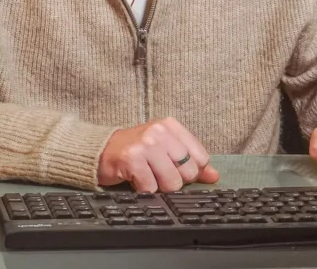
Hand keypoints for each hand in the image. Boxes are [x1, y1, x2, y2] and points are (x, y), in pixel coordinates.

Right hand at [98, 117, 219, 192]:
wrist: (101, 150)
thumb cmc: (136, 151)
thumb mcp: (165, 150)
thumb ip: (192, 162)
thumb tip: (215, 176)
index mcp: (171, 126)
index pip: (201, 157)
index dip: (193, 172)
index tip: (179, 172)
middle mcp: (159, 132)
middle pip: (188, 172)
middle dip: (175, 181)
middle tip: (159, 175)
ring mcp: (145, 144)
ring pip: (172, 182)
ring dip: (160, 188)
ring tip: (148, 178)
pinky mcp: (132, 159)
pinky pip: (151, 188)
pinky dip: (145, 190)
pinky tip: (136, 180)